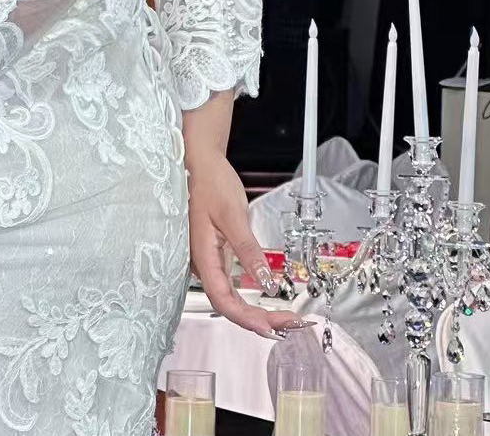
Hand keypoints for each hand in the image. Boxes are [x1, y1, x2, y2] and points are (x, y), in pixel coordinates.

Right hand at [187, 149, 311, 339]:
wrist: (199, 162)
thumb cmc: (209, 183)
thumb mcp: (232, 215)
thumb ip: (248, 250)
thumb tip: (266, 283)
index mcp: (202, 256)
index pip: (224, 301)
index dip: (248, 319)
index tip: (274, 327)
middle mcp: (202, 264)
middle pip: (229, 305)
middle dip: (260, 320)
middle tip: (291, 323)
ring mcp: (208, 261)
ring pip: (231, 298)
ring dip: (257, 312)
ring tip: (284, 318)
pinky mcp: (216, 255)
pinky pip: (231, 286)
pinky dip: (251, 298)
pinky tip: (265, 302)